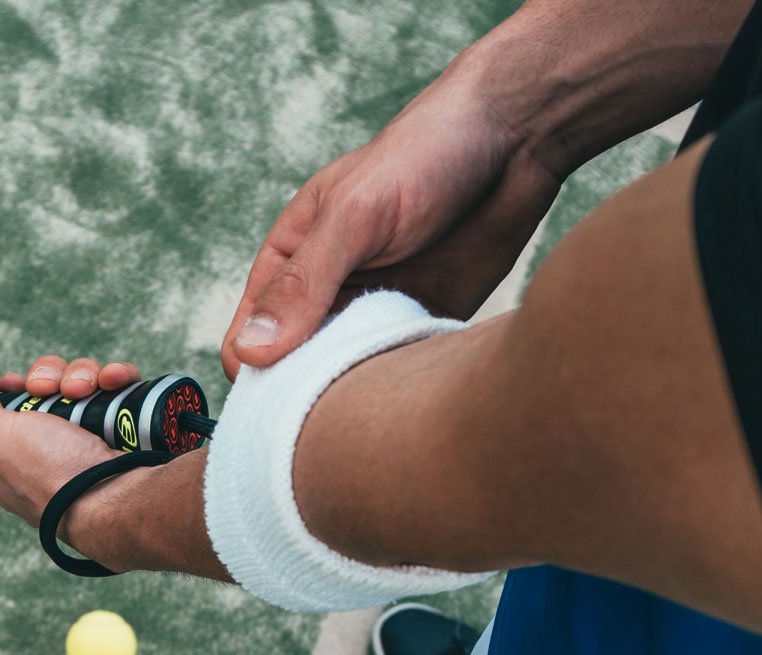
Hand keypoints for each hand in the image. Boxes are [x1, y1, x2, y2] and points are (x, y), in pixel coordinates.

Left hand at [0, 349, 141, 532]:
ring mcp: (89, 440)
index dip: (17, 388)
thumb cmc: (51, 477)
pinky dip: (115, 379)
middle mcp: (52, 450)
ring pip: (82, 383)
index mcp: (15, 457)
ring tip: (87, 390)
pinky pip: (117, 389)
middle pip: (48, 388)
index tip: (24, 385)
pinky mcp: (123, 429)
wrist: (115, 497)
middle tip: (55, 391)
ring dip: (84, 375)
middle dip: (52, 378)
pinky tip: (113, 383)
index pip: (11, 408)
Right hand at [220, 66, 563, 377]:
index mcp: (291, 261)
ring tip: (380, 396)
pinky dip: (401, 383)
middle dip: (308, 396)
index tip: (283, 400)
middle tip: (338, 407)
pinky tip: (416, 382)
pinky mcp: (424, 322)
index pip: (247, 339)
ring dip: (356, 394)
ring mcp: (376, 310)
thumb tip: (252, 352)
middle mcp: (328, 292)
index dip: (256, 376)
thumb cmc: (422, 157)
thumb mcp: (353, 216)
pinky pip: (398, 370)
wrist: (514, 140)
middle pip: (295, 370)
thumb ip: (304, 284)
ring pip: (347, 377)